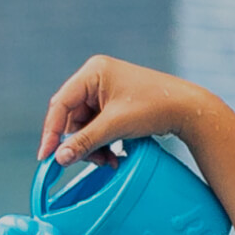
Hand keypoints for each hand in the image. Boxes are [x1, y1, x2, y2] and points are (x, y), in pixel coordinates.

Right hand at [38, 55, 200, 166]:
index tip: (46, 156)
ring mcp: (105, 91)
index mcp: (92, 72)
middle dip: (80, 143)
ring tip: (108, 161)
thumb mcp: (115, 127)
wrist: (189, 110)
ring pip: (84, 126)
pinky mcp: (114, 104)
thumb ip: (84, 142)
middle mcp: (96, 78)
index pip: (60, 104)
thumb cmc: (154, 108)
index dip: (51, 132)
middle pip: (72, 118)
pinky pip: (97, 126)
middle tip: (90, 162)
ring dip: (93, 147)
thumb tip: (59, 159)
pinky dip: (102, 143)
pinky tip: (113, 155)